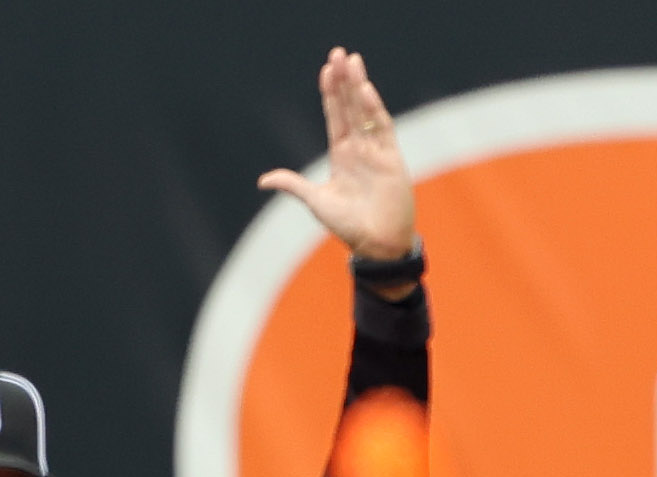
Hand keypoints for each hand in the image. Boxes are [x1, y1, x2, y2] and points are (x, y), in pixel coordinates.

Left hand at [257, 47, 417, 264]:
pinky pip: (383, 129)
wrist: (376, 245)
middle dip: (345, 80)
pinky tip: (365, 90)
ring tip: (353, 61)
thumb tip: (263, 180)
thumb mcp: (316, 201)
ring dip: (359, 86)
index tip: (326, 69)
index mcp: (343, 154)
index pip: (335, 115)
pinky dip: (375, 109)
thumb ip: (293, 184)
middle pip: (351, 106)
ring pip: (366, 111)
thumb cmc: (349, 226)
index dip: (331, 93)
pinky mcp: (392, 159)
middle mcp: (360, 148)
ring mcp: (377, 151)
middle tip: (340, 53)